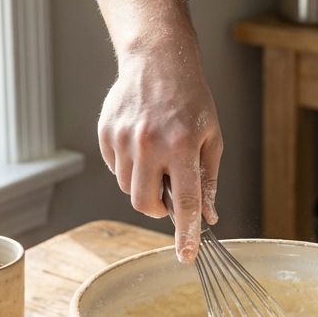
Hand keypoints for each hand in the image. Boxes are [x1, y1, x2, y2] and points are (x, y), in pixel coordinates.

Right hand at [97, 42, 221, 262]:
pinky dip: (128, 166)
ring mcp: (124, 139)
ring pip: (127, 187)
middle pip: (144, 203)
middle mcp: (150, 144)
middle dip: (156, 208)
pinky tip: (141, 142)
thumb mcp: (211, 137)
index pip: (184, 202)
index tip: (186, 256)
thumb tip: (207, 216)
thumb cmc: (190, 99)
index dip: (186, 234)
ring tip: (157, 155)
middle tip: (168, 193)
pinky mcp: (106, 133)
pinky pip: (115, 168)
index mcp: (182, 146)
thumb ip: (208, 179)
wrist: (158, 60)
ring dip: (143, 183)